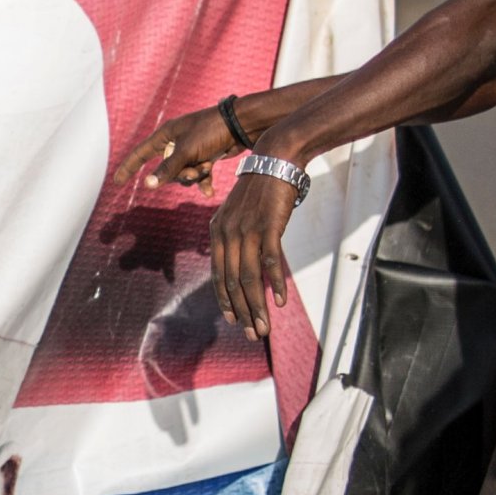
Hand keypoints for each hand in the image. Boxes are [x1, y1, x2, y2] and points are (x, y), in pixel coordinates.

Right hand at [111, 107, 240, 192]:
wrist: (242, 125)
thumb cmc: (211, 131)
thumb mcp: (187, 151)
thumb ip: (167, 169)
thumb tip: (147, 185)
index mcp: (166, 135)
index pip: (141, 153)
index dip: (128, 167)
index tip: (117, 181)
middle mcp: (176, 142)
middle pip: (167, 169)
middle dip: (181, 174)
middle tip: (196, 169)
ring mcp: (191, 150)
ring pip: (184, 174)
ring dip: (195, 175)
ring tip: (208, 167)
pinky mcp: (205, 156)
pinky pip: (198, 174)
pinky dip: (204, 181)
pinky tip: (210, 191)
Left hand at [208, 156, 302, 338]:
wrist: (275, 160)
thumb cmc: (260, 189)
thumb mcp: (239, 213)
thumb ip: (237, 238)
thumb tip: (242, 264)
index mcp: (217, 232)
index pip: (218, 275)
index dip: (225, 300)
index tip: (234, 320)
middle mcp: (228, 233)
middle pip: (232, 282)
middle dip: (242, 312)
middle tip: (252, 334)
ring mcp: (247, 230)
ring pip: (249, 278)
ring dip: (256, 306)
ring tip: (264, 328)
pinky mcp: (268, 227)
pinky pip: (269, 261)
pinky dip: (273, 283)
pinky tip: (278, 301)